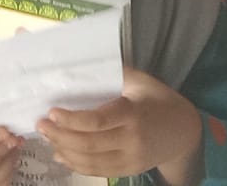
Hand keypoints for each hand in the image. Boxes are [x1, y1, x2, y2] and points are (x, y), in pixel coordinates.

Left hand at [39, 66, 200, 182]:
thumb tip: (83, 54)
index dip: (72, 119)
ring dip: (65, 151)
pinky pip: (99, 171)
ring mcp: (131, 160)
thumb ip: (116, 70)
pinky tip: (62, 154)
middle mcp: (131, 140)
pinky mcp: (129, 171)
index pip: (98, 121)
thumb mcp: (141, 79)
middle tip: (41, 124)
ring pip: (91, 162)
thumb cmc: (159, 99)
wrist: (185, 132)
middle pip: (90, 144)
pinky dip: (77, 165)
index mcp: (133, 113)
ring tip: (47, 138)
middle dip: (61, 135)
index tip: (52, 111)